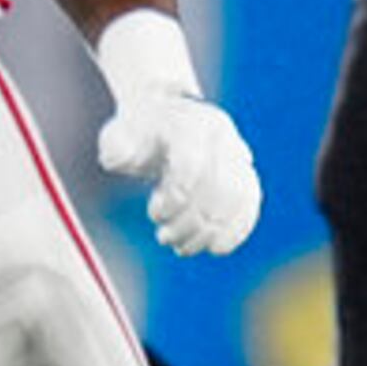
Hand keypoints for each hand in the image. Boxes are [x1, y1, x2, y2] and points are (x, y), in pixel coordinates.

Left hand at [92, 11, 260, 256]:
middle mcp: (220, 136)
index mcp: (189, 123)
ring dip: (211, 232)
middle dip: (190, 222)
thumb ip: (116, 147)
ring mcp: (236, 153)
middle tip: (164, 238)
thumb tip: (117, 157)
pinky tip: (216, 248)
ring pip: (237, 198)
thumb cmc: (136, 133)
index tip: (154, 214)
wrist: (162, 117)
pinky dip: (237, 229)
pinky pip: (250, 202)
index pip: (192, 166)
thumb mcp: (118, 135)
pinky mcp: (243, 172)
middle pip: (218, 187)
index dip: (175, 198)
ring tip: (182, 247)